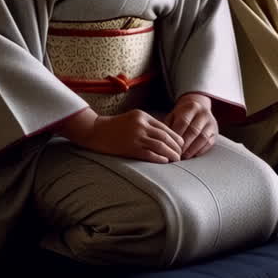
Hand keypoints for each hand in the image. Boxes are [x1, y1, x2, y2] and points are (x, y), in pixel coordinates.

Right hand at [58, 108, 183, 162]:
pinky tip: (165, 161)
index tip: (180, 145)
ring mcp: (136, 136)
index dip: (176, 137)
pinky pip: (149, 153)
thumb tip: (165, 136)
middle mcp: (141, 124)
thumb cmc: (115, 126)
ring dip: (171, 153)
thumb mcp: (133, 119)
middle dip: (176, 147)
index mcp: (143, 116)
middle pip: (165, 136)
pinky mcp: (130, 147)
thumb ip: (147, 124)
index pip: (165, 127)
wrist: (95, 131)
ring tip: (176, 160)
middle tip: (181, 154)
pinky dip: (160, 158)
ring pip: (160, 145)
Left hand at [165, 93, 218, 159]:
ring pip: (203, 138)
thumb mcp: (173, 115)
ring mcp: (211, 123)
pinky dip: (200, 151)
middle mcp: (203, 114)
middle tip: (176, 154)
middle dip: (184, 145)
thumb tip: (163, 141)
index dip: (176, 136)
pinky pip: (209, 143)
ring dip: (192, 149)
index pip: (183, 122)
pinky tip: (192, 156)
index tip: (169, 146)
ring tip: (184, 157)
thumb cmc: (182, 115)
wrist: (199, 107)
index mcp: (191, 107)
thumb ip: (168, 126)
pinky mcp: (215, 132)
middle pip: (194, 131)